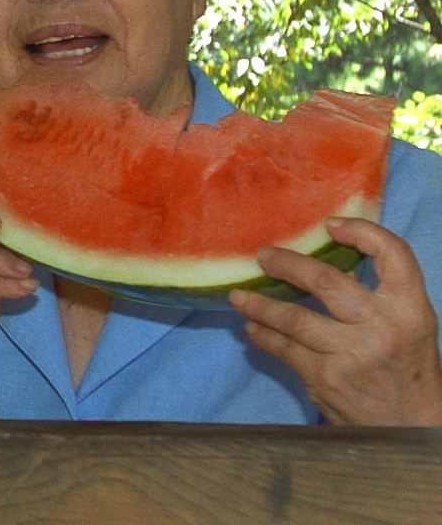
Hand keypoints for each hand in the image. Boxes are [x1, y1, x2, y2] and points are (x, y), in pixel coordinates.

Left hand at [231, 217, 441, 426]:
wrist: (414, 428)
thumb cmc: (407, 369)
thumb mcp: (408, 327)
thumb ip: (376, 296)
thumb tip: (326, 258)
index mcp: (410, 309)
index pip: (392, 254)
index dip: (361, 232)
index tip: (329, 225)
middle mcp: (382, 327)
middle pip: (325, 281)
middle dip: (286, 264)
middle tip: (263, 256)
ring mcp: (352, 354)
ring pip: (294, 318)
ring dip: (260, 304)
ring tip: (239, 296)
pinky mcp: (326, 378)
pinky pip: (285, 348)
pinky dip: (264, 335)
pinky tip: (253, 328)